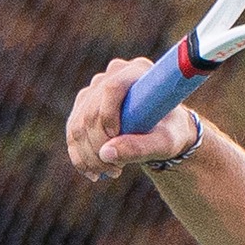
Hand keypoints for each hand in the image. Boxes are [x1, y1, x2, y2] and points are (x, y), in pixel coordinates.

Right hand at [64, 58, 199, 180]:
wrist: (165, 131)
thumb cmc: (171, 132)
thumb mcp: (165, 143)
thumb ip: (141, 147)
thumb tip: (106, 154)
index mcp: (138, 72)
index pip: (112, 88)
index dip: (108, 115)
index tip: (116, 139)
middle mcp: (113, 74)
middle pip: (91, 111)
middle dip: (99, 145)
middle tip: (114, 170)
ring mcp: (95, 88)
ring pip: (78, 123)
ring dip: (89, 154)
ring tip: (109, 172)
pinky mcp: (84, 104)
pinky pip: (72, 130)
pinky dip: (80, 155)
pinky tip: (92, 172)